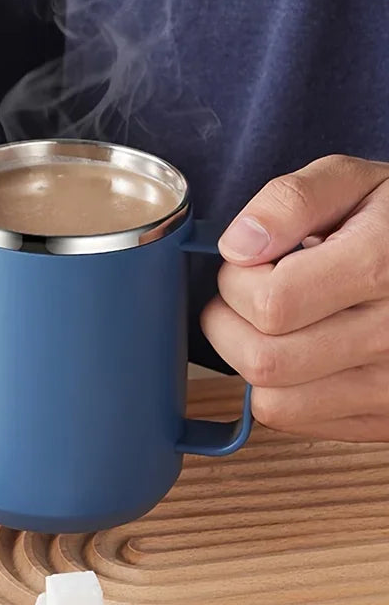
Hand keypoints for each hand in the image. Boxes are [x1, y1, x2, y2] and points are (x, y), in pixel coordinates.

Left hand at [202, 155, 388, 440]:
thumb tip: (237, 246)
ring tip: (269, 324)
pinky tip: (297, 350)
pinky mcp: (384, 418)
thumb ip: (291, 201)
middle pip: (265, 361)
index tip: (248, 264)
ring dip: (247, 360)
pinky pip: (297, 421)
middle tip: (246, 297)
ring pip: (274, 402)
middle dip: (230, 324)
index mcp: (382, 267)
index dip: (237, 282)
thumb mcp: (353, 183)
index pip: (272, 304)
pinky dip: (277, 389)